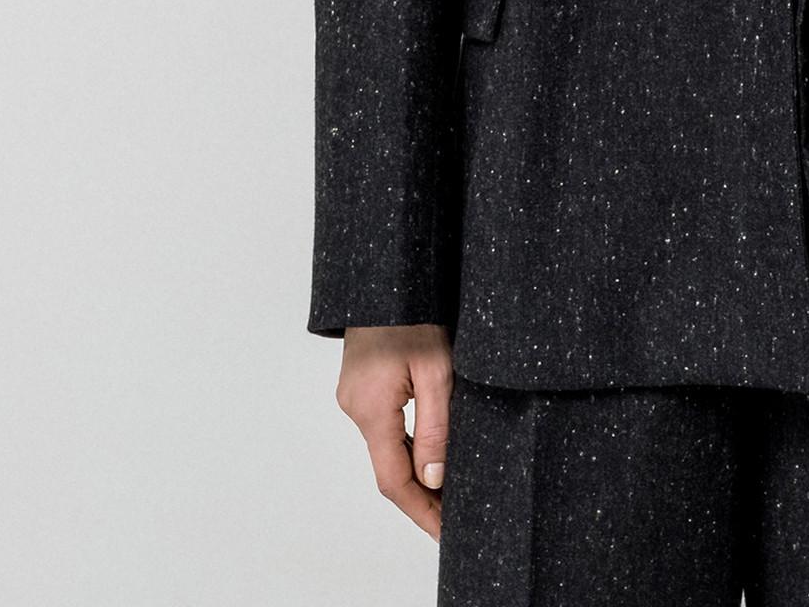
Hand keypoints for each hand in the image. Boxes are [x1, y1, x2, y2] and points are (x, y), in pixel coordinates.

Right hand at [335, 323, 454, 539]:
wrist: (387, 274)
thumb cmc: (414, 313)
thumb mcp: (437, 370)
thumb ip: (436, 428)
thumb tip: (435, 479)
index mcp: (371, 409)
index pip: (394, 481)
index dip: (421, 512)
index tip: (444, 534)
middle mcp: (355, 408)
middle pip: (388, 468)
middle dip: (421, 496)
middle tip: (454, 517)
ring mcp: (355, 397)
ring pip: (386, 447)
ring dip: (415, 470)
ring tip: (448, 490)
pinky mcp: (361, 386)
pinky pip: (384, 426)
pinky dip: (406, 444)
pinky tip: (429, 452)